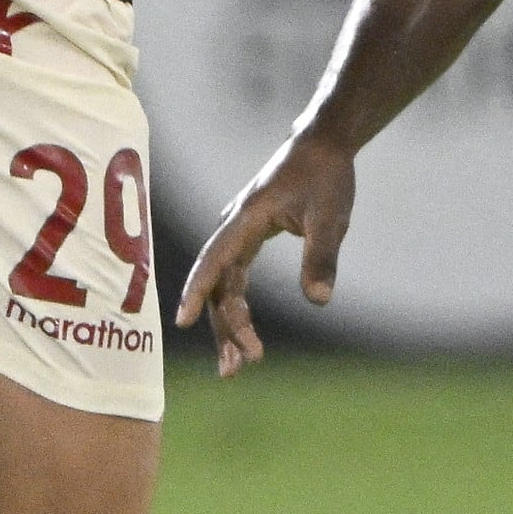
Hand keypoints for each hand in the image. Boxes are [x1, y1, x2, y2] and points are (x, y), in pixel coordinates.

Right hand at [173, 133, 358, 377]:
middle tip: (236, 369)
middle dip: (223, 327)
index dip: (197, 292)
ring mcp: (238, 233)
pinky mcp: (247, 237)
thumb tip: (319, 301)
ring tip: (241, 364)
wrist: (322, 144)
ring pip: (225, 286)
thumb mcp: (330, 218)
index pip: (215, 261)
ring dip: (229, 323)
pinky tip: (244, 332)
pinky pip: (234, 278)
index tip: (182, 322)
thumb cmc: (326, 176)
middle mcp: (233, 227)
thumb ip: (322, 258)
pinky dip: (237, 306)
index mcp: (246, 219)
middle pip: (218, 284)